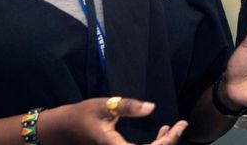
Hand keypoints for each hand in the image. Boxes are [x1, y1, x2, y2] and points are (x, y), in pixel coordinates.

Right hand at [42, 97, 186, 143]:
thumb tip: (151, 107)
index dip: (167, 141)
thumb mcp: (104, 105)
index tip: (181, 125)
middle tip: (182, 124)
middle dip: (170, 141)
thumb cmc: (82, 114)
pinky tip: (163, 131)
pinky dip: (155, 144)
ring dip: (163, 143)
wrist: (64, 128)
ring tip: (175, 127)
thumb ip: (127, 106)